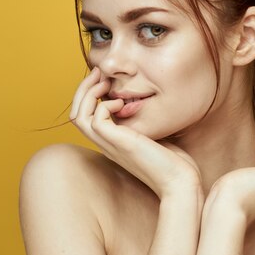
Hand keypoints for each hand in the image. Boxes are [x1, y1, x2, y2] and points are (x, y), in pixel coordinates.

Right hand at [69, 67, 202, 199]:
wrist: (179, 182)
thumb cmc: (172, 162)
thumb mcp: (153, 135)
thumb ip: (142, 122)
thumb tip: (141, 104)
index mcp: (110, 141)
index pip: (84, 116)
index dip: (89, 94)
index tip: (103, 78)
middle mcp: (105, 143)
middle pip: (76, 114)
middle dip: (83, 89)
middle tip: (98, 73)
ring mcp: (110, 145)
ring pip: (79, 116)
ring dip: (89, 94)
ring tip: (106, 84)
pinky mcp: (119, 143)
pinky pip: (96, 120)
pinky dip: (105, 104)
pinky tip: (122, 102)